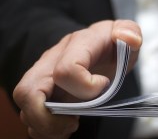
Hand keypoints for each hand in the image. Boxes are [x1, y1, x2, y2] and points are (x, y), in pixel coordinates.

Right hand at [13, 20, 141, 138]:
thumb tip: (130, 39)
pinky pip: (28, 115)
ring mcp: (44, 77)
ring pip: (25, 107)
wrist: (97, 46)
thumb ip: (130, 31)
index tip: (103, 86)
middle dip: (47, 118)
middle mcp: (52, 60)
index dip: (86, 87)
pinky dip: (42, 129)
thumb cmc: (111, 43)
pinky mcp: (41, 92)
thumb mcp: (126, 33)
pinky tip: (61, 127)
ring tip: (69, 127)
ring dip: (44, 127)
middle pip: (28, 91)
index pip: (66, 70)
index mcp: (77, 44)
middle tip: (73, 123)